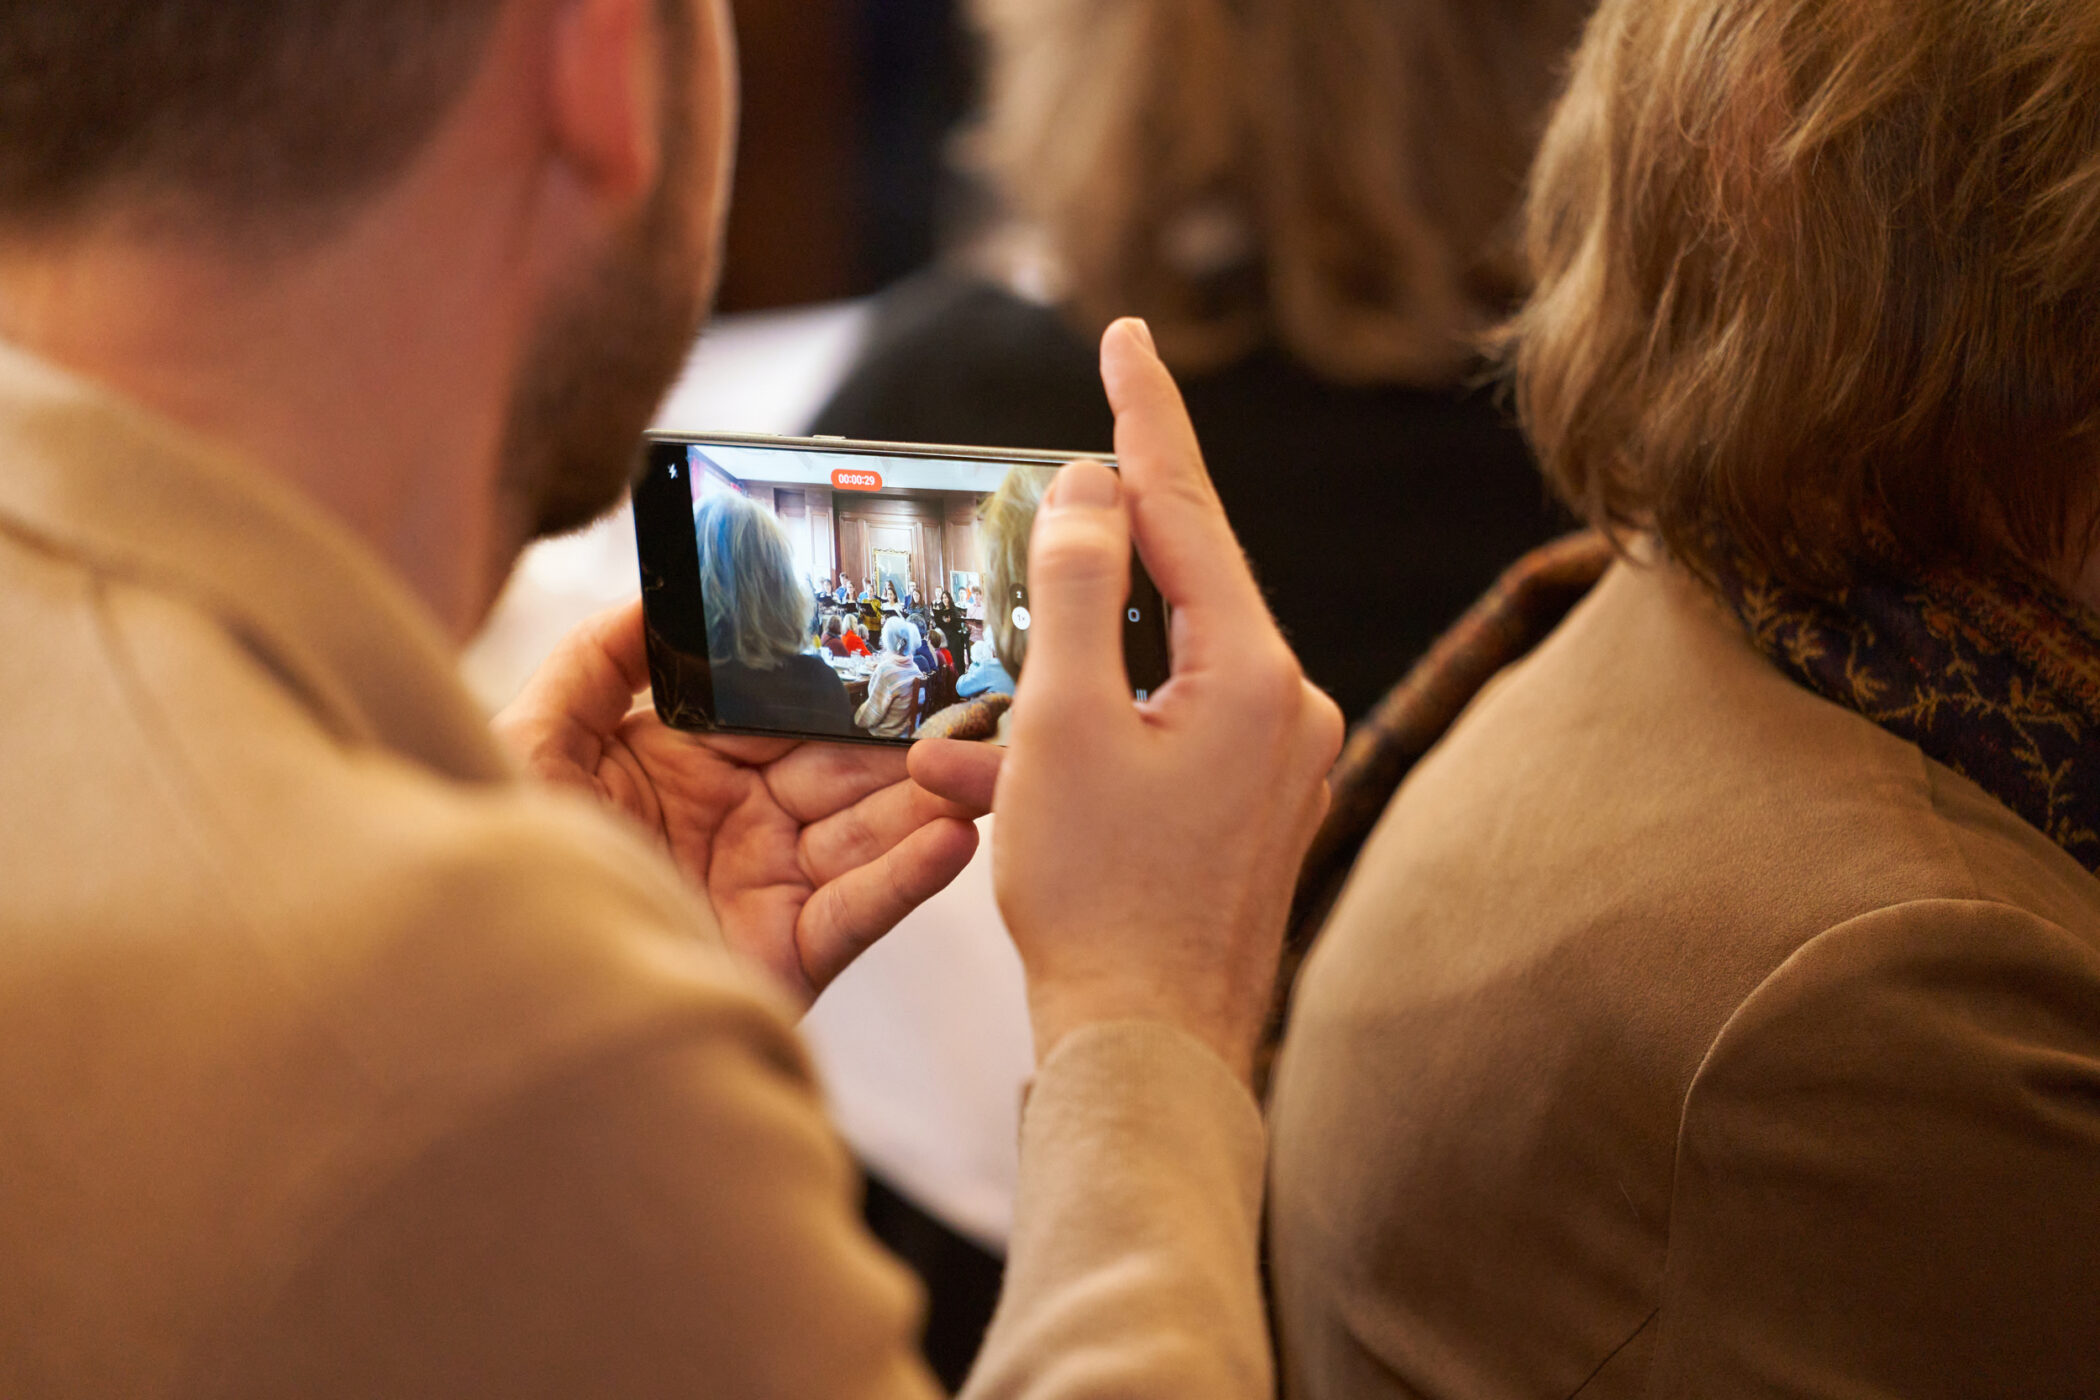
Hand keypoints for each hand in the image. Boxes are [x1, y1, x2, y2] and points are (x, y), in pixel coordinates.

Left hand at [493, 603, 1002, 1008]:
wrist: (490, 992)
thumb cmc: (501, 864)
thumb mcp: (533, 740)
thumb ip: (598, 661)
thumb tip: (659, 592)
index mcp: (689, 766)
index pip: (784, 711)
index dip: (838, 679)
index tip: (898, 641)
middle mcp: (739, 822)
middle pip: (842, 767)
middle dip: (908, 735)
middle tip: (978, 694)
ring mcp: (769, 887)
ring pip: (869, 830)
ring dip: (929, 795)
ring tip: (982, 758)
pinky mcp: (790, 954)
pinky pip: (862, 909)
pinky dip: (909, 876)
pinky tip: (952, 837)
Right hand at [988, 319, 1345, 1083]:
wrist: (1148, 1053)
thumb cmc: (1099, 898)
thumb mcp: (1063, 725)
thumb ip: (1081, 588)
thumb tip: (1098, 488)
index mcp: (1257, 673)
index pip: (1191, 510)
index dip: (1148, 416)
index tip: (1129, 335)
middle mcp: (1285, 708)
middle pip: (1176, 587)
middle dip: (1087, 565)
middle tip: (1040, 507)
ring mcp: (1270, 764)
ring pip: (1148, 672)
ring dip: (1055, 683)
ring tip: (972, 729)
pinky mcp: (1242, 810)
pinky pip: (1151, 736)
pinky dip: (1078, 740)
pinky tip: (994, 781)